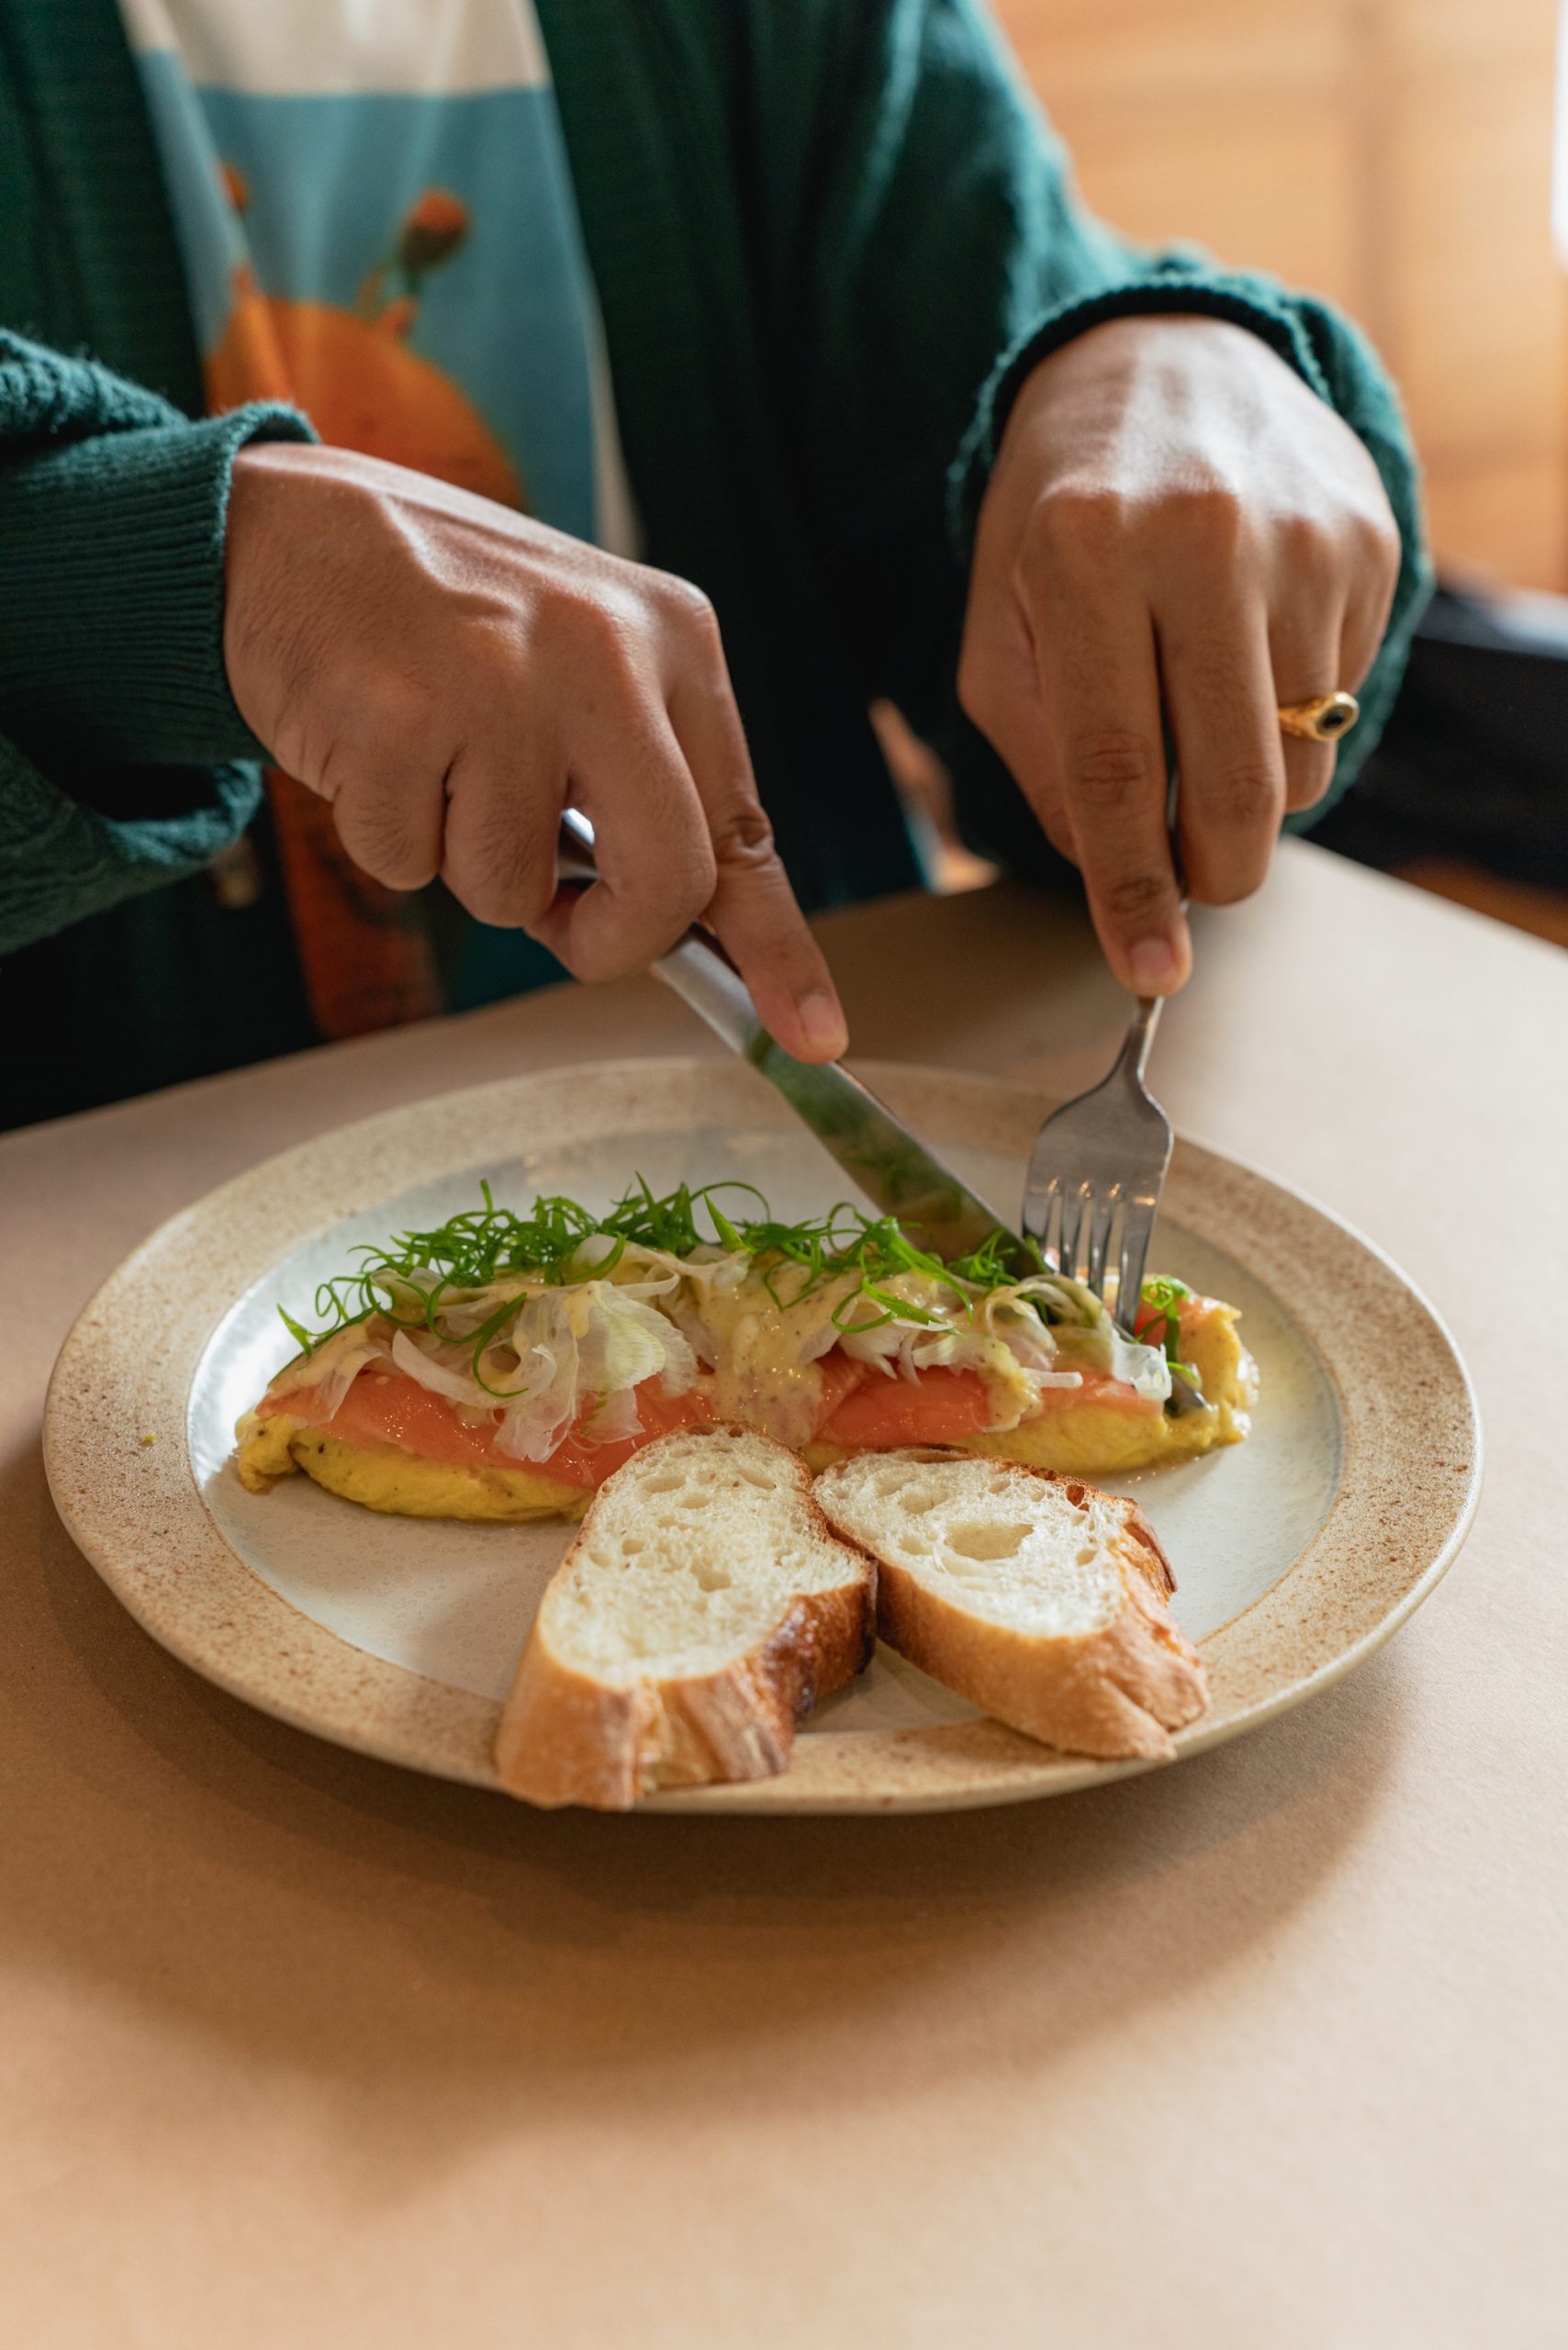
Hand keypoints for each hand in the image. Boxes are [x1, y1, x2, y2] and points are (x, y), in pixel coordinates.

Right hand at [222, 441, 846, 1059]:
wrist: (293, 532)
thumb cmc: (452, 629)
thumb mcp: (585, 671)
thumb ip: (648, 786)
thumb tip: (704, 939)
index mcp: (674, 639)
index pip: (742, 827)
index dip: (779, 949)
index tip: (815, 1037)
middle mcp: (604, 652)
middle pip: (667, 882)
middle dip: (610, 940)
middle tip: (561, 925)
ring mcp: (500, 683)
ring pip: (514, 892)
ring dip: (466, 866)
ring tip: (436, 765)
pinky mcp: (397, 718)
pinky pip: (408, 867)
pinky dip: (386, 837)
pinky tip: (375, 748)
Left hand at [958, 315, 1401, 992]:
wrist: (1166, 360)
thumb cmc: (1058, 519)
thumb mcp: (1000, 624)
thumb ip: (1039, 756)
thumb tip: (1111, 870)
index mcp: (1084, 552)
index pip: (1116, 764)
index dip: (1132, 886)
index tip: (1149, 973)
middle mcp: (1204, 535)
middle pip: (1235, 781)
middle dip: (1214, 870)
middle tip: (1191, 886)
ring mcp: (1302, 535)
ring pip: (1300, 754)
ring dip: (1251, 787)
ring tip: (1200, 718)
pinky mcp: (1369, 538)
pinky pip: (1342, 697)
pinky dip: (1291, 716)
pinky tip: (1247, 649)